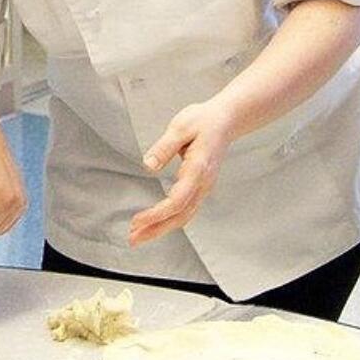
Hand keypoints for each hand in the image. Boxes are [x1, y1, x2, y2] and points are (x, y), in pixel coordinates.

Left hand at [129, 101, 235, 246]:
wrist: (226, 120)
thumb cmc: (204, 121)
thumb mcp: (180, 127)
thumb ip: (164, 147)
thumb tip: (148, 165)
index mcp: (198, 170)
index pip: (177, 201)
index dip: (156, 215)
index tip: (136, 221)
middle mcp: (204, 184)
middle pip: (180, 216)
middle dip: (156, 230)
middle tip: (132, 239)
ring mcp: (204, 187)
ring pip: (184, 216)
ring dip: (162, 228)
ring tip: (140, 236)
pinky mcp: (201, 187)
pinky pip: (187, 210)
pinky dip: (170, 220)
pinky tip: (157, 224)